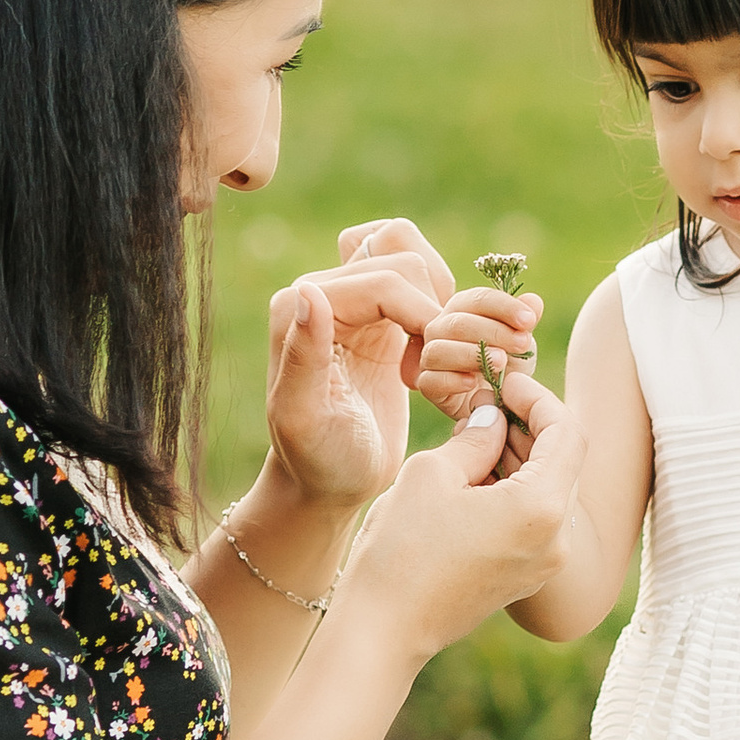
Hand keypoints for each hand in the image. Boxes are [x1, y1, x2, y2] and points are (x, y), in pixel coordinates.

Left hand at [263, 220, 455, 508]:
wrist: (329, 480)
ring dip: (438, 305)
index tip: (430, 367)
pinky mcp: (378, 313)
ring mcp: (352, 298)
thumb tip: (308, 291)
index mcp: (299, 306)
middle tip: (422, 371)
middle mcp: (323, 289)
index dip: (423, 315)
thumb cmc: (317, 460)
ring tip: (424, 362)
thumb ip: (304, 355)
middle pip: (406, 260)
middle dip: (431, 310)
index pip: (385, 279)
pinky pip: (421, 280)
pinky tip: (429, 358)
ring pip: (416, 260)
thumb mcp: (305, 418)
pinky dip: (440, 309)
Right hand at [339, 379, 584, 662]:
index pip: (567, 431)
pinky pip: (534, 518)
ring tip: (473, 435)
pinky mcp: (525, 576)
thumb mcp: (432, 473)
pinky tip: (473, 474)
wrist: (384, 631)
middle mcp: (557, 539)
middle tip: (485, 403)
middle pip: (563, 461)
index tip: (502, 382)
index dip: (537, 398)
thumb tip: (494, 418)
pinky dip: (513, 488)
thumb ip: (475, 437)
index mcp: (542, 508)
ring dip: (519, 456)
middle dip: (528, 425)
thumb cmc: (401, 549)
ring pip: (548, 489)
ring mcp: (544, 563)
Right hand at [415, 283, 543, 468]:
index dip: (503, 305)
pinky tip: (476, 384)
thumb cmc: (510, 371)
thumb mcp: (522, 346)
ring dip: (471, 353)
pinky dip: (452, 379)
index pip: (477, 299)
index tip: (530, 320)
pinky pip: (430, 381)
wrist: (499, 411)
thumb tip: (534, 300)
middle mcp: (441, 329)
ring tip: (502, 363)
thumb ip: (523, 322)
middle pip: (456, 320)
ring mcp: (430, 359)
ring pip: (437, 348)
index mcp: (463, 310)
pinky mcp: (429, 388)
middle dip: (492, 330)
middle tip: (522, 343)